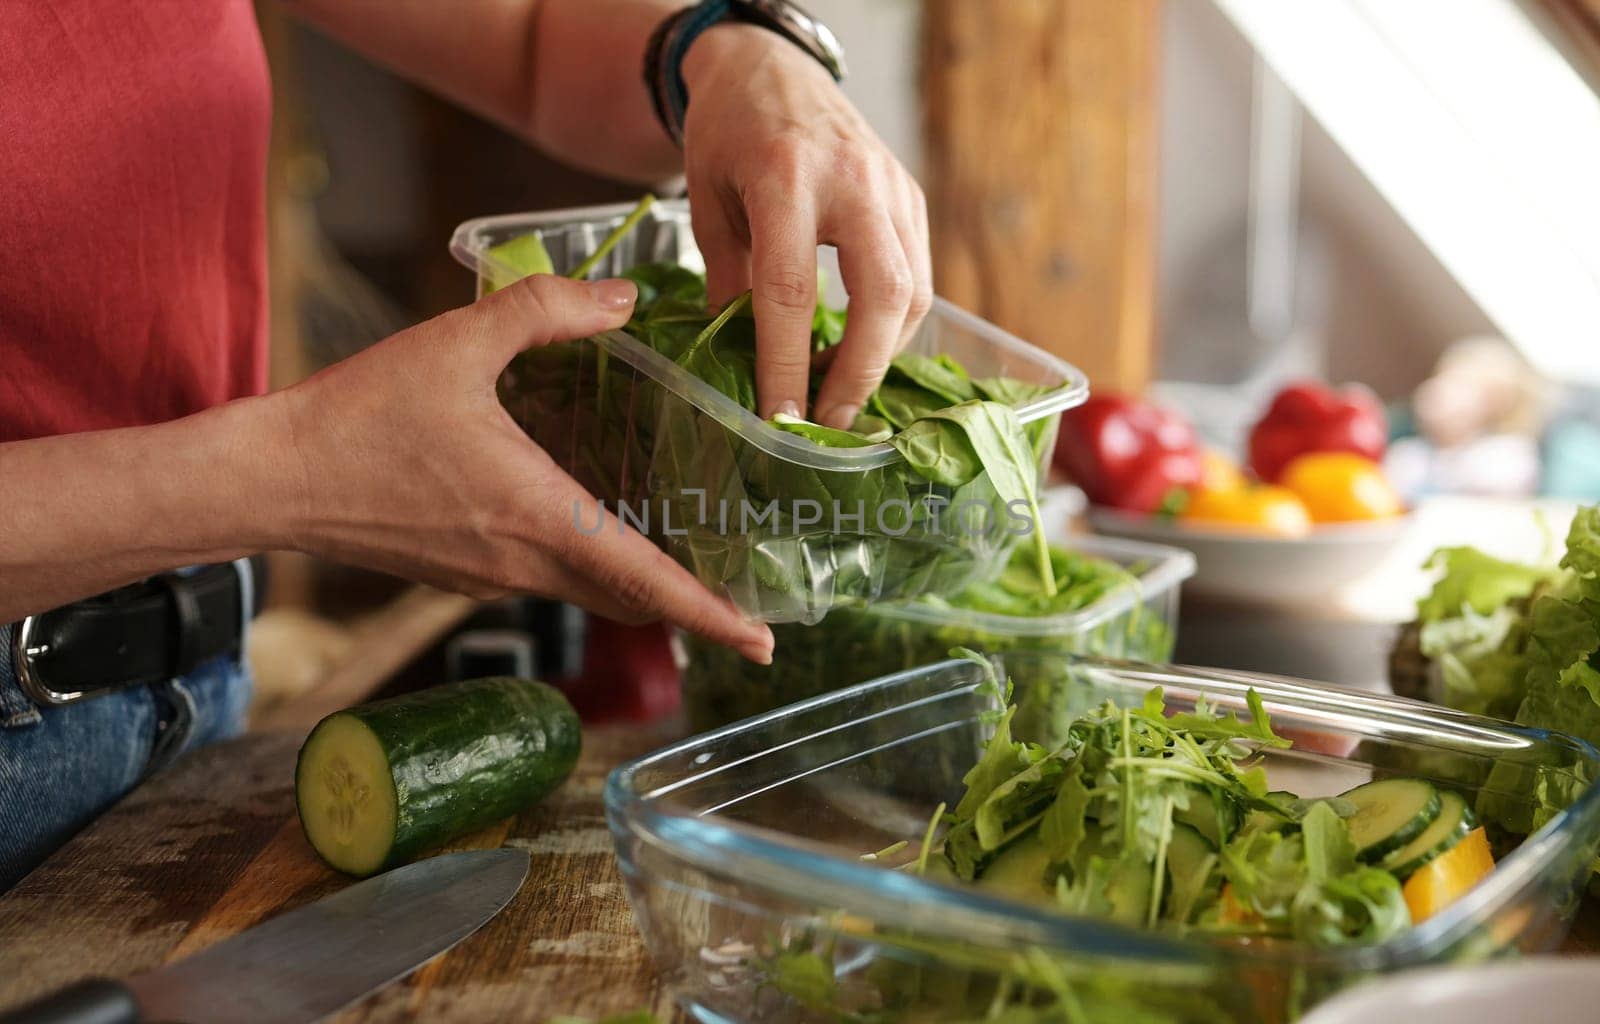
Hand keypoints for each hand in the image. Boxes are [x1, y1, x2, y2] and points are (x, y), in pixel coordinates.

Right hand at [275, 274, 774, 663]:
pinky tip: (602, 531)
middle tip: (747, 595)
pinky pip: (553, 582)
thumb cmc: (365, 414)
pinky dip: (594, 571)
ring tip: (692, 562)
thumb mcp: (460, 343)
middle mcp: (527, 565)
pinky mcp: (468, 575)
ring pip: (593, 594)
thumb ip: (549, 311)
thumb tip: (627, 299)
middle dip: (694, 606)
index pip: (648, 581)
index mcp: (542, 519)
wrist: (277, 477)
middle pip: (633, 600)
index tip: (763, 641)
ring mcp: (496, 579)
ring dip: (644, 586)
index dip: (711, 614)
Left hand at [681, 24, 932, 428]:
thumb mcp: (707, 204)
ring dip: (881, 353)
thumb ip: (727, 282)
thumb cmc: (727, 133)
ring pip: (914, 293)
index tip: (780, 418)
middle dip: (860, 372)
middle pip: (883, 296)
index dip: (787, 364)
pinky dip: (893, 323)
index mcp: (784, 177)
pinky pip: (917, 276)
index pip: (791, 290)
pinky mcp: (911, 196)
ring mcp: (892, 187)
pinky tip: (861, 347)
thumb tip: (740, 364)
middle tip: (829, 422)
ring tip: (839, 391)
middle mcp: (852, 181)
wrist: (769, 65)